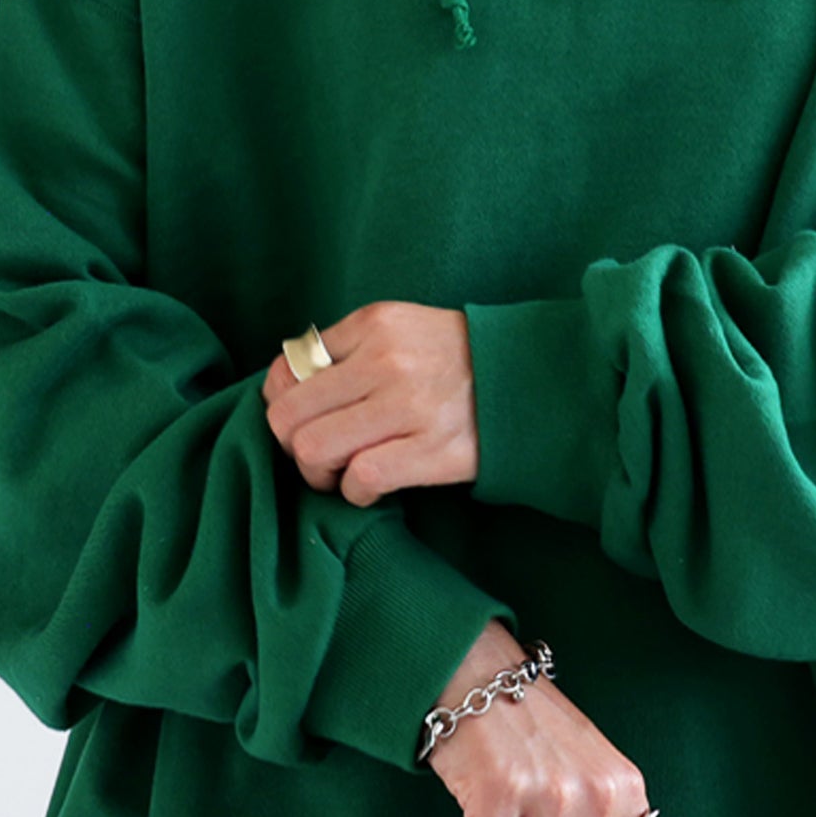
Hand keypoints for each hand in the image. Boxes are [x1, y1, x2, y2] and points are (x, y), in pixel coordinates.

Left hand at [261, 301, 478, 505]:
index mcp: (375, 324)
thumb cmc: (456, 360)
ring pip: (314, 450)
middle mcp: (387, 360)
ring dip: (319, 474)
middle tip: (318, 455)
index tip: (303, 419)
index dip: (282, 403)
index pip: (288, 367)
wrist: (532, 379)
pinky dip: (356, 492)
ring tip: (342, 473)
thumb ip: (348, 350)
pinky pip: (361, 478)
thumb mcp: (401, 330)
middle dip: (291, 446)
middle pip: (289, 416)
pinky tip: (372, 486)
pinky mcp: (433, 450)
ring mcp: (410, 406)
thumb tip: (285, 387)